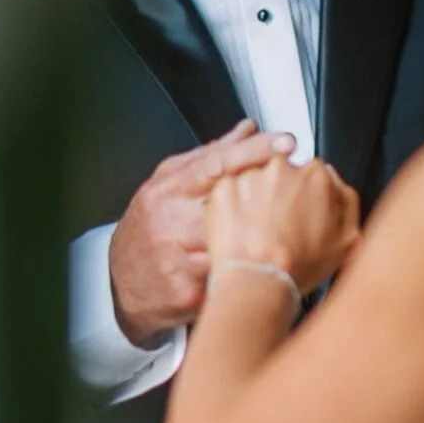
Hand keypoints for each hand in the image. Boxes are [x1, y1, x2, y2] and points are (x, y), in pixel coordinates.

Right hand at [111, 121, 297, 344]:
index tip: (286, 144)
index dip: (255, 151)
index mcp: (169, 189)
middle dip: (269, 198)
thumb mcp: (170, 184)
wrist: (121, 283)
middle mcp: (171, 220)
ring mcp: (177, 258)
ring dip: (263, 237)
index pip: (217, 162)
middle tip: (302, 190)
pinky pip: (229, 278)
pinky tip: (262, 267)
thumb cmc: (149, 230)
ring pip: (234, 243)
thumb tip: (247, 130)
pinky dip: (248, 271)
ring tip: (286, 232)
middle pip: (231, 202)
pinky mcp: (186, 292)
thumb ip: (210, 157)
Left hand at [207, 157, 360, 296]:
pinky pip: (231, 191)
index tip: (301, 213)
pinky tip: (242, 229)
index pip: (313, 174)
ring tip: (259, 231)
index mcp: (317, 177)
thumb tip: (337, 184)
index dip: (307, 197)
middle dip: (282, 194)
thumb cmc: (299, 265)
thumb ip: (346, 202)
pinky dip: (234, 206)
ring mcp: (252, 175)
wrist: (258, 281)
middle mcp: (284, 168)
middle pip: (284, 174)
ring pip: (256, 181)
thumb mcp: (348, 240)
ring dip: (257, 199)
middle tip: (280, 226)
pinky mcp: (224, 187)